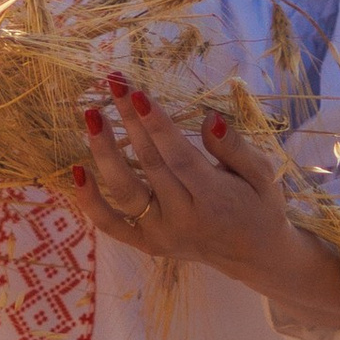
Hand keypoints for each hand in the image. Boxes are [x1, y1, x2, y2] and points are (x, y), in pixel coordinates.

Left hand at [70, 74, 339, 326]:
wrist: (254, 256)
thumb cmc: (259, 205)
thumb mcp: (262, 176)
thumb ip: (236, 149)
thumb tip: (210, 118)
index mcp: (214, 200)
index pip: (179, 157)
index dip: (157, 125)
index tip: (137, 93)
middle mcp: (182, 219)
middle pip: (148, 164)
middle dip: (128, 120)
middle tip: (114, 83)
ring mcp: (160, 233)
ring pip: (123, 191)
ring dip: (103, 152)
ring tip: (91, 114)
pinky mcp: (146, 243)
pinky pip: (110, 224)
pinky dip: (89, 200)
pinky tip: (76, 168)